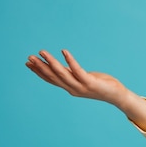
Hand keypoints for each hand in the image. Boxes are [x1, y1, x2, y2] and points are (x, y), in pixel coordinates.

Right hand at [26, 50, 145, 131]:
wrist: (117, 95)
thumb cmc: (102, 85)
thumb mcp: (84, 78)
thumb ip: (72, 74)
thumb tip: (61, 67)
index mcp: (70, 88)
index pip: (51, 79)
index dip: (39, 72)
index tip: (28, 63)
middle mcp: (73, 88)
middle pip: (53, 77)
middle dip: (41, 67)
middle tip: (29, 57)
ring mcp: (81, 86)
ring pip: (62, 74)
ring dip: (51, 62)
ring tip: (42, 52)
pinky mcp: (90, 82)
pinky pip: (77, 70)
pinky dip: (70, 61)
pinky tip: (64, 51)